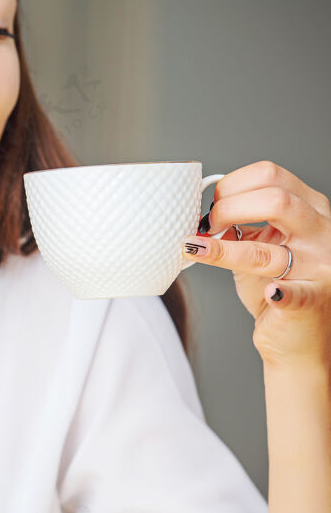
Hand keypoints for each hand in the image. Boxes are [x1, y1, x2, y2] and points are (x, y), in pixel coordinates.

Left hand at [182, 160, 330, 369]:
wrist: (298, 336)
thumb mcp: (260, 246)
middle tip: (206, 226)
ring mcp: (320, 266)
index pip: (272, 176)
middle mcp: (321, 232)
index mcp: (311, 209)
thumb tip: (203, 212)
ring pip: (268, 249)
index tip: (211, 204)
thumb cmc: (277, 287)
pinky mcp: (312, 301)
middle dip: (228, 208)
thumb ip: (241, 226)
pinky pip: (296, 293)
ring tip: (194, 247)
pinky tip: (270, 291)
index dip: (232, 185)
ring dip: (222, 249)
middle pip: (276, 200)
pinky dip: (282, 292)